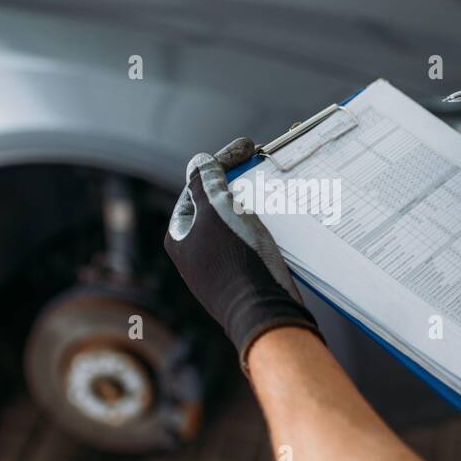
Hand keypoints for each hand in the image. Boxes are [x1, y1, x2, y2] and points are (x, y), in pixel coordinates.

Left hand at [165, 137, 320, 368]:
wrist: (263, 314)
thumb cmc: (235, 261)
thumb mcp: (217, 211)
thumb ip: (206, 181)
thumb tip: (200, 161)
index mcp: (180, 236)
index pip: (196, 187)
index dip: (220, 162)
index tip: (247, 147)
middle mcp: (195, 252)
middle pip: (216, 204)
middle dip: (238, 181)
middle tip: (261, 161)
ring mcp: (219, 267)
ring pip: (236, 223)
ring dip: (254, 202)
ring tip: (273, 185)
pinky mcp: (243, 278)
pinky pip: (251, 242)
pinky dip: (263, 225)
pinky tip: (280, 218)